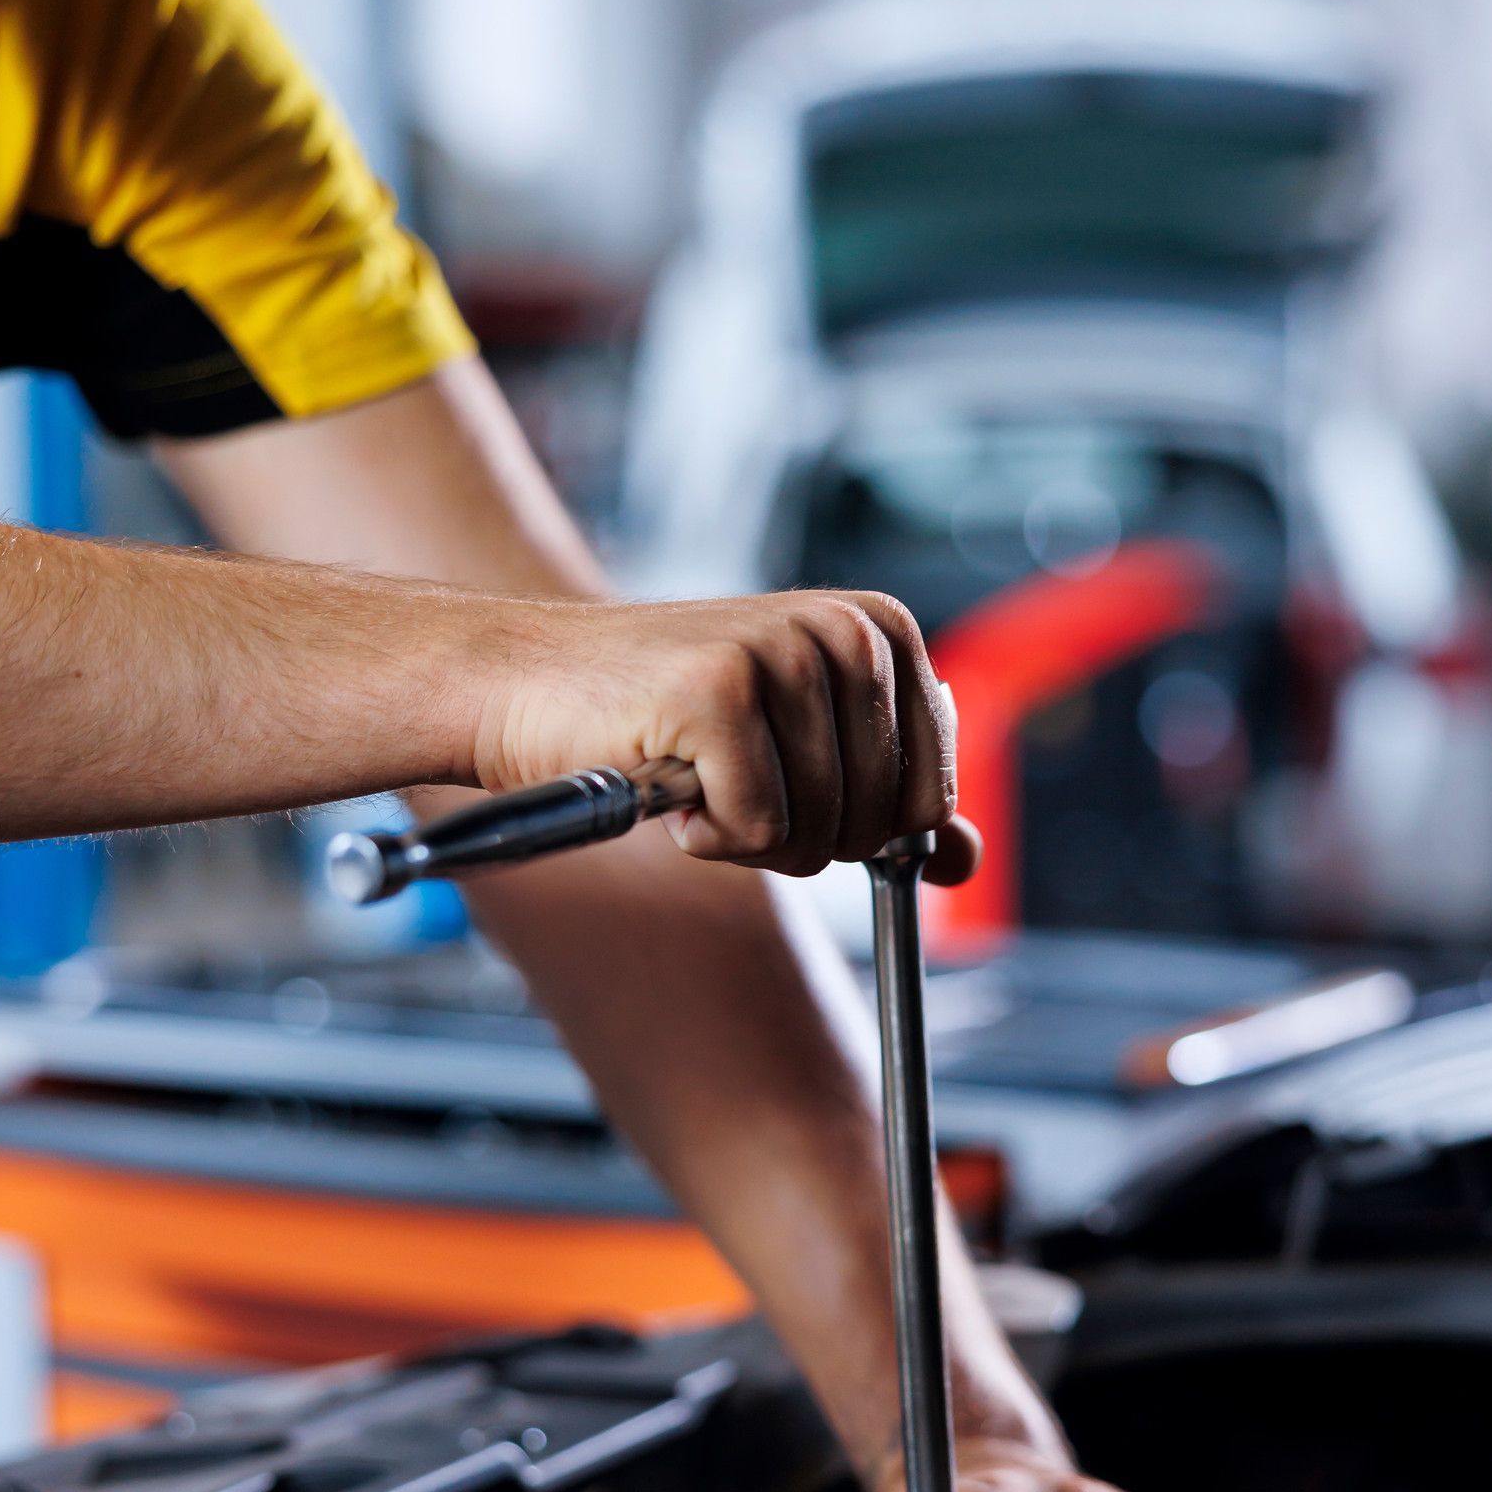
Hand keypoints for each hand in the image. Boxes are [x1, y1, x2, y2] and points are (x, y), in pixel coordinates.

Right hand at [459, 589, 978, 880]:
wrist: (527, 684)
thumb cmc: (664, 720)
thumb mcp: (798, 750)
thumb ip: (889, 800)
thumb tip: (964, 862)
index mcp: (880, 629)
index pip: (931, 795)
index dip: (864, 829)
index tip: (798, 796)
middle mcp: (844, 629)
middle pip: (877, 823)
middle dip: (802, 836)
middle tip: (734, 787)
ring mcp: (783, 655)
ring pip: (818, 833)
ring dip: (748, 838)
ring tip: (698, 780)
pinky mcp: (718, 693)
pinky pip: (755, 830)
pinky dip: (707, 838)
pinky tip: (668, 787)